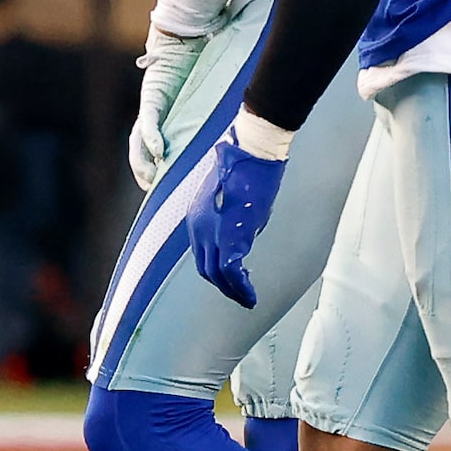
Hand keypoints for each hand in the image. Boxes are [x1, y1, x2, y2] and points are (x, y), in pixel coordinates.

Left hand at [129, 25, 208, 190]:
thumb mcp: (206, 102)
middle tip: (155, 190)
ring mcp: (151, 106)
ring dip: (142, 161)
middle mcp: (154, 115)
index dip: (156, 171)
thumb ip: (214, 120)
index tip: (165, 192)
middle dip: (145, 172)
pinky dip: (152, 136)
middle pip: (141, 151)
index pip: (155, 152)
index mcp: (166, 119)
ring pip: (138, 140)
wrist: (185, 38)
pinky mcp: (152, 94)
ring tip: (152, 177)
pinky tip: (158, 152)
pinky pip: (149, 120)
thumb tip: (245, 136)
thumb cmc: (199, 69)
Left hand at [189, 122, 288, 308]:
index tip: (232, 280)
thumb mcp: (235, 197)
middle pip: (207, 268)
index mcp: (197, 217)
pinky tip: (250, 294)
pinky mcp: (230, 234)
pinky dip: (240, 285)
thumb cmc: (247, 166)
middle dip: (224, 286)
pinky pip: (231, 269)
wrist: (252, 150)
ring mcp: (212, 231)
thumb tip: (246, 232)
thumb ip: (236, 218)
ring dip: (232, 289)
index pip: (203, 253)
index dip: (217, 272)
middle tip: (240, 296)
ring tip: (247, 300)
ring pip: (217, 273)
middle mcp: (198, 226)